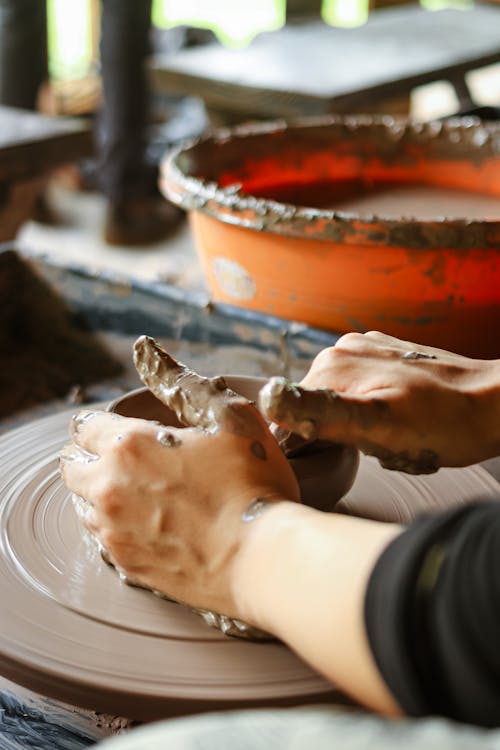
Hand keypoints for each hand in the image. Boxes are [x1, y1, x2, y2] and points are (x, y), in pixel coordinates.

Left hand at [60, 405, 298, 616]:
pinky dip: (114, 528)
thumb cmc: (252, 483)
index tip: (110, 427)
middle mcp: (109, 488)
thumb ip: (184, 385)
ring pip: (82, 506)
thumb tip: (151, 353)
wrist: (261, 558)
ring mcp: (114, 532)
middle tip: (112, 457)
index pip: (84, 426)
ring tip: (129, 491)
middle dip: (86, 457)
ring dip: (96, 493)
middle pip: (72, 468)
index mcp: (128, 445)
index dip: (96, 423)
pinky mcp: (127, 566)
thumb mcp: (229, 417)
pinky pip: (103, 541)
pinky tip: (142, 524)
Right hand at [260, 331, 499, 472]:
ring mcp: (362, 349)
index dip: (314, 446)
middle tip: (382, 444)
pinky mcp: (382, 354)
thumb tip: (271, 400)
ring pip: (336, 402)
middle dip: (339, 434)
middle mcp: (339, 351)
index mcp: (331, 366)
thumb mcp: (380, 427)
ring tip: (396, 432)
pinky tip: (401, 416)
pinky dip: (371, 408)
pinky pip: (358, 390)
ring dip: (356, 423)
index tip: (352, 453)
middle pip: (315, 408)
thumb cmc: (445, 425)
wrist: (494, 403)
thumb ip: (322, 413)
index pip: (293, 416)